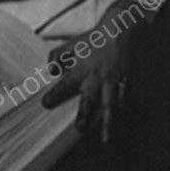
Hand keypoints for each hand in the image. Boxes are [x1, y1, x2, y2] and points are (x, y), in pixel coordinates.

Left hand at [42, 4, 136, 142]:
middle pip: (90, 98)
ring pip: (109, 104)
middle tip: (79, 129)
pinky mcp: (125, 83)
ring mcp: (112, 81)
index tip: (45, 104)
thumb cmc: (91, 41)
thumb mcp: (70, 45)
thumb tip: (51, 71)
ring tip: (105, 138)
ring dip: (107, 122)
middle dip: (84, 114)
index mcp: (82, 69)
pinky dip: (121, 113)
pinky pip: (123, 100)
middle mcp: (97, 77)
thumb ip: (56, 56)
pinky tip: (119, 126)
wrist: (117, 32)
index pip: (65, 84)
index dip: (55, 94)